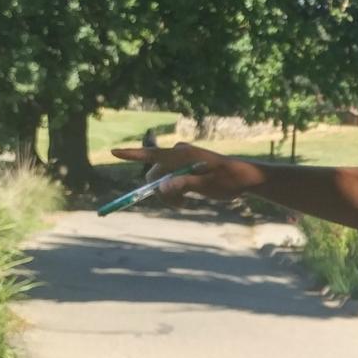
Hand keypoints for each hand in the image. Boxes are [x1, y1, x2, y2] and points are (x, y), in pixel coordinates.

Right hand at [108, 142, 264, 201]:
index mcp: (182, 154)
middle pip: (154, 174)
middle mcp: (178, 155)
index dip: (131, 154)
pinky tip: (186, 201)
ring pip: (161, 181)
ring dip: (168, 194)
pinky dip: (173, 193)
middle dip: (160, 191)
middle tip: (180, 205)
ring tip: (185, 204)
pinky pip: (170, 182)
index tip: (112, 152)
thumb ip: (184, 184)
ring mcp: (181, 162)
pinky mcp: (185, 169)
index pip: (152, 154)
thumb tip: (162, 187)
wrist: (245, 179)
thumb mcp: (208, 185)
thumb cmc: (228, 180)